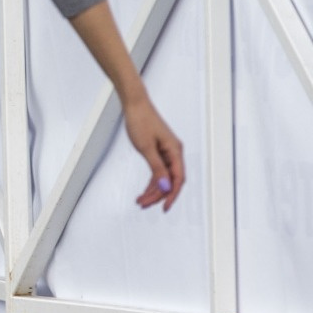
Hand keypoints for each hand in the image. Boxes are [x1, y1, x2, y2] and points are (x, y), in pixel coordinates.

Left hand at [123, 94, 184, 210]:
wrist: (134, 105)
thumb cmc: (140, 121)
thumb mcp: (146, 148)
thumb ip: (157, 168)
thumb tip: (165, 186)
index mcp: (175, 151)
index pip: (178, 179)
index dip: (172, 195)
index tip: (165, 208)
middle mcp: (174, 153)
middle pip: (170, 180)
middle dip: (158, 195)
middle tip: (144, 204)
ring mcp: (167, 152)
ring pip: (163, 178)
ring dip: (153, 190)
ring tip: (140, 201)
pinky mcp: (159, 151)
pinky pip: (158, 171)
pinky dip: (151, 182)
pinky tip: (144, 191)